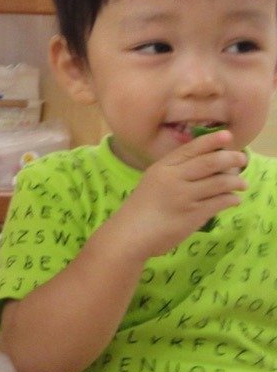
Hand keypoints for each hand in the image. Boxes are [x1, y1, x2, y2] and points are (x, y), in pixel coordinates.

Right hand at [110, 129, 245, 258]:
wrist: (129, 235)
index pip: (191, 149)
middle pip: (210, 162)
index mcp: (162, 168)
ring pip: (220, 182)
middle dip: (231, 159)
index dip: (211, 141)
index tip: (227, 136)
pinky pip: (220, 202)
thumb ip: (173, 173)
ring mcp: (185, 197)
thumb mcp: (152, 182)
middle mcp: (174, 178)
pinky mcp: (194, 215)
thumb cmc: (140, 210)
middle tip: (242, 160)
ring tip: (241, 184)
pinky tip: (233, 200)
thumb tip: (205, 164)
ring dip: (236, 181)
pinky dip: (232, 199)